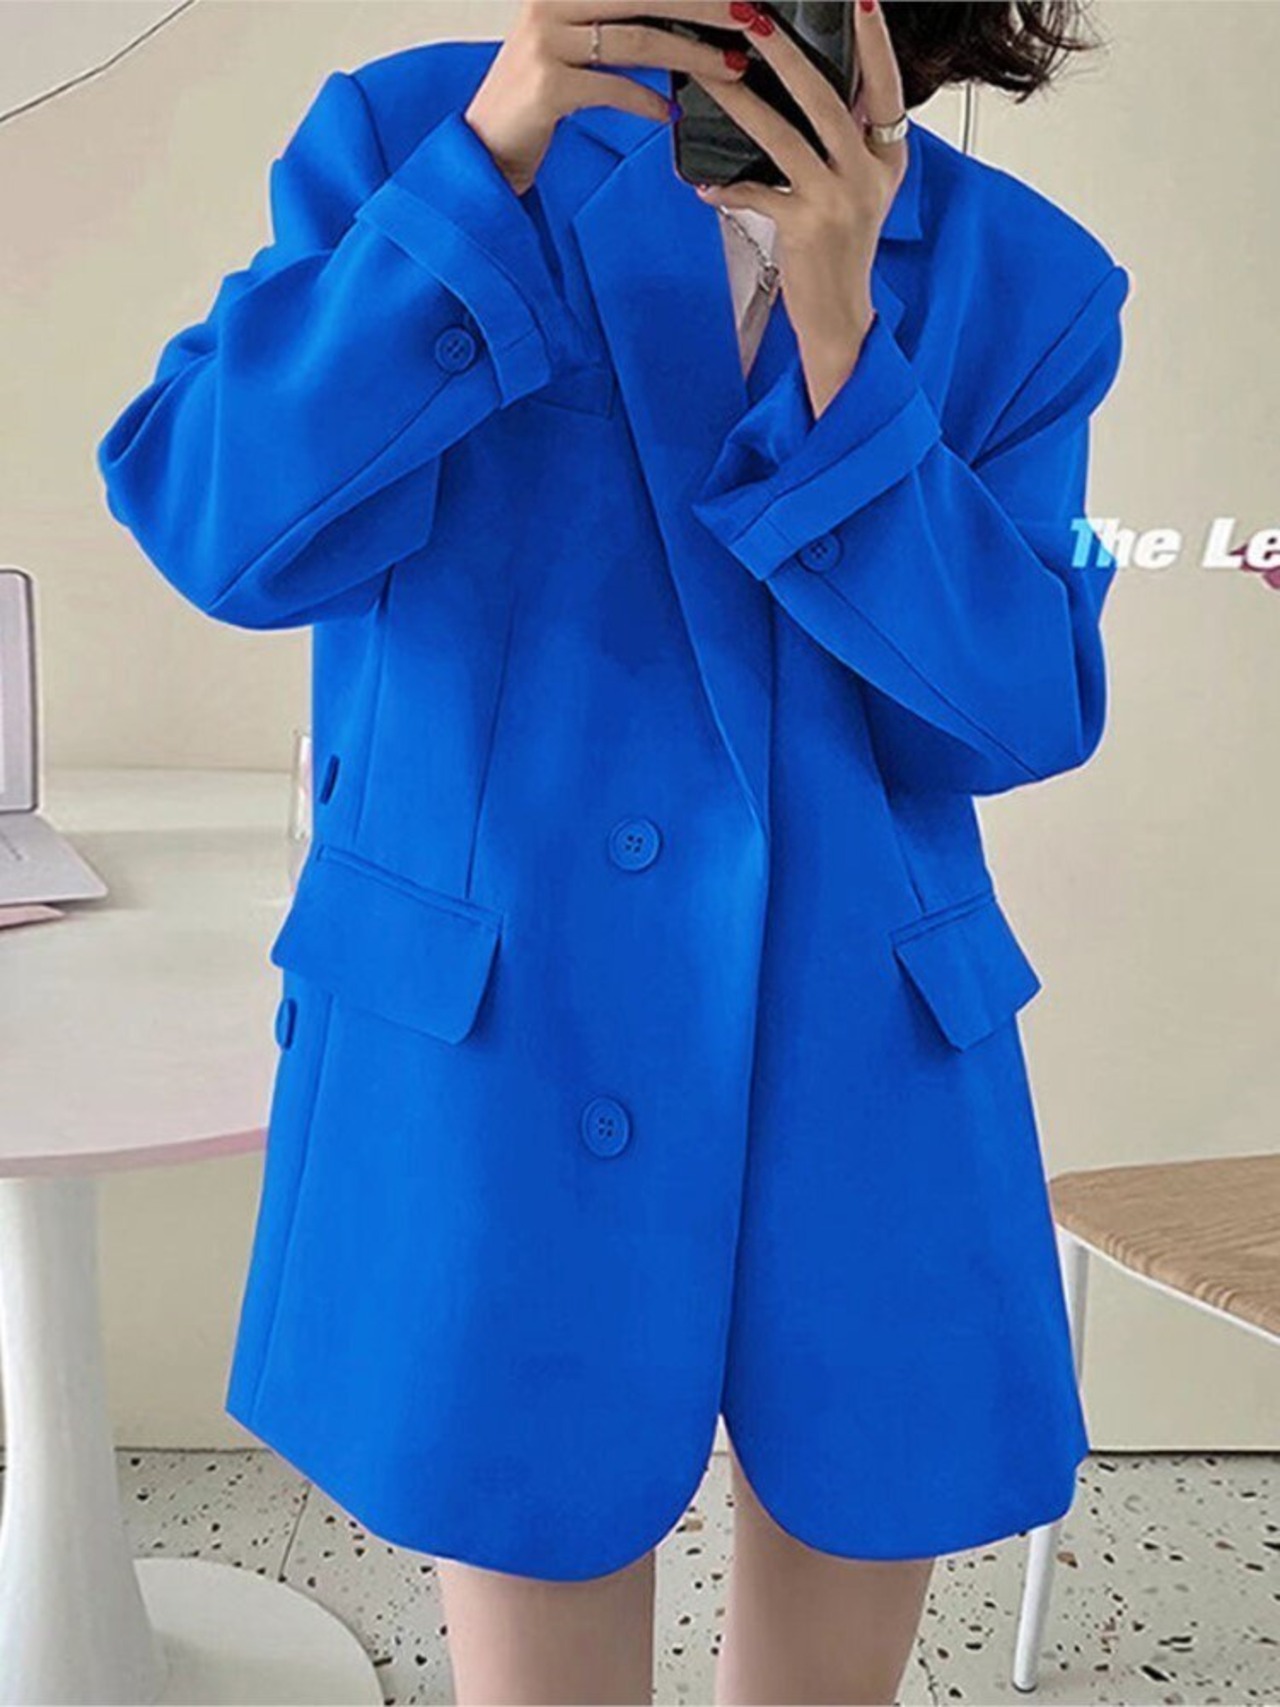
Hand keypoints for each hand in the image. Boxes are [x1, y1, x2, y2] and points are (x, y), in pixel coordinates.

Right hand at [466, 1, 749, 195]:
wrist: (486, 144)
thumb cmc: (538, 96)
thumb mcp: (575, 46)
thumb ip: (617, 25)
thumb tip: (682, 21)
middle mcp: (551, 3)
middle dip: (706, 7)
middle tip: (750, 20)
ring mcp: (546, 41)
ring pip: (638, 40)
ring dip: (692, 56)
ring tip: (729, 68)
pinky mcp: (547, 84)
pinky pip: (612, 88)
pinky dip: (647, 102)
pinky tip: (669, 111)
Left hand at [690, 0, 908, 415]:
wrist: (839, 317)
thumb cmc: (839, 251)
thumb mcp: (856, 190)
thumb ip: (844, 142)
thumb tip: (807, 89)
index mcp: (886, 158)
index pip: (886, 87)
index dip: (876, 42)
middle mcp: (867, 175)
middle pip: (828, 101)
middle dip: (790, 55)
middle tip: (757, 18)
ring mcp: (838, 202)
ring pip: (785, 138)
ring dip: (744, 103)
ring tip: (714, 74)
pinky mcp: (805, 229)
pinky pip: (756, 194)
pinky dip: (727, 187)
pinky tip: (701, 182)